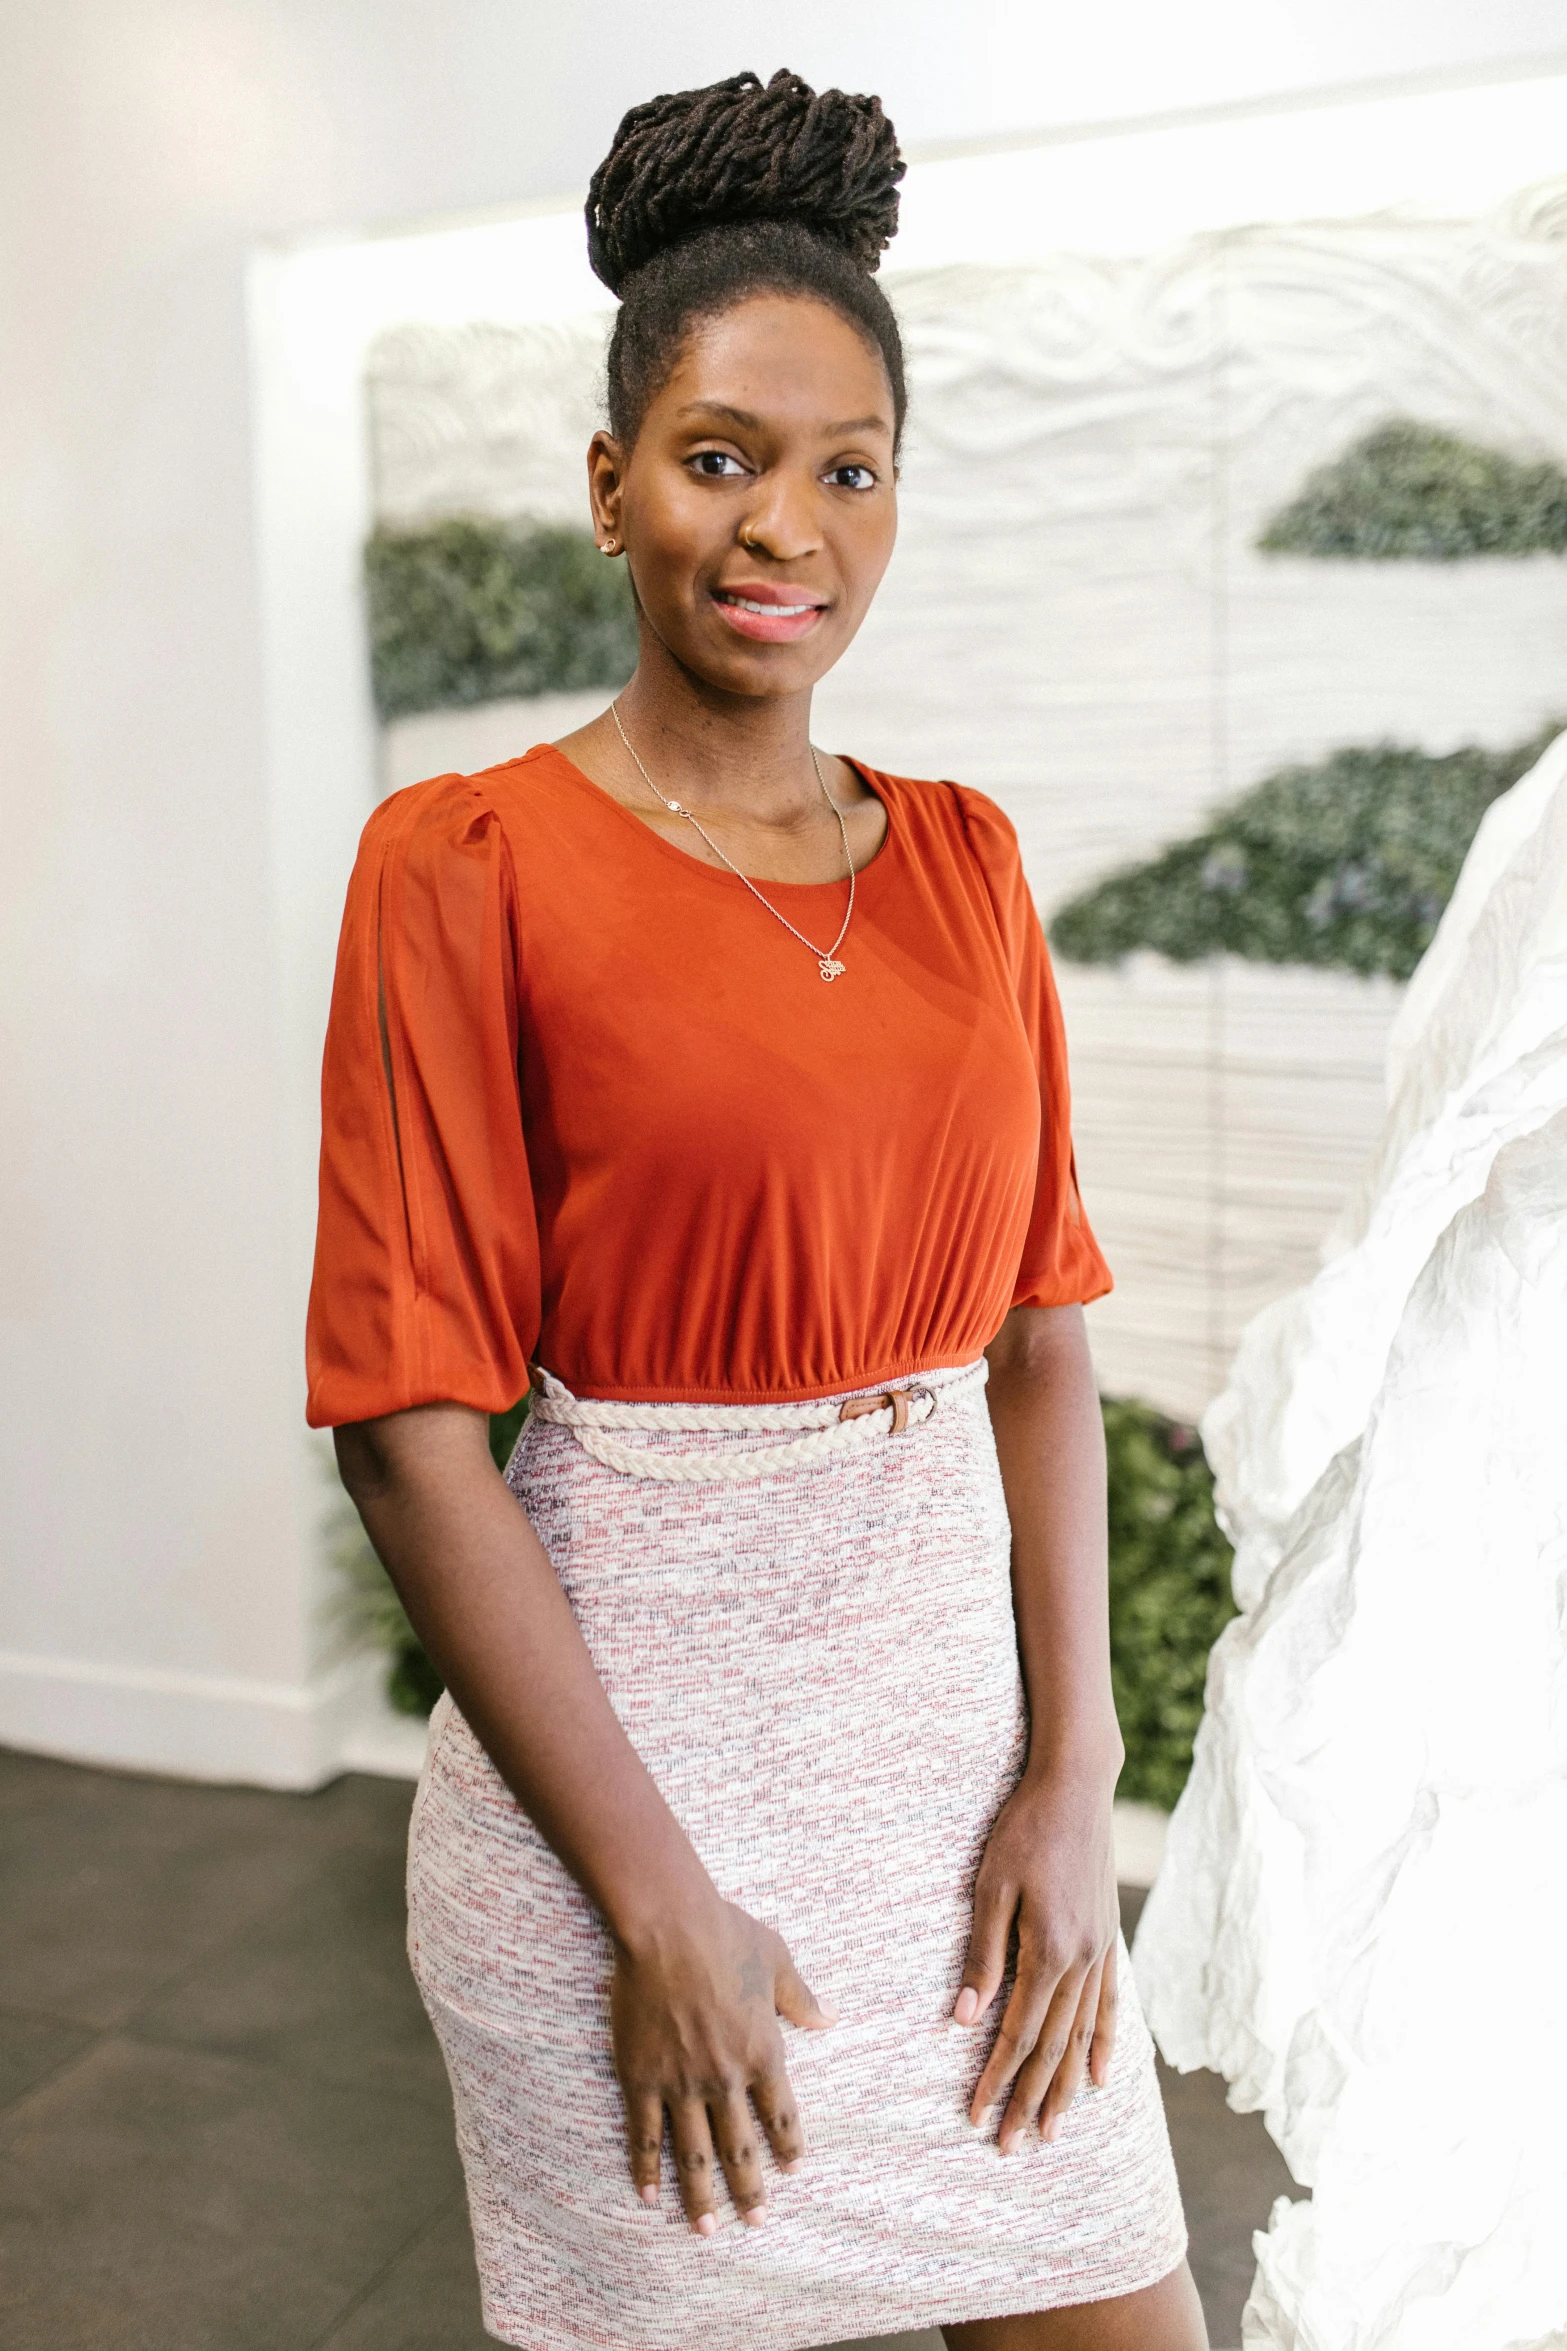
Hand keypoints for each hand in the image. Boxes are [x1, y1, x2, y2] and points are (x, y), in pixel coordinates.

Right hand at [610, 1894, 836, 2232]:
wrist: (668, 1926)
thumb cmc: (725, 1933)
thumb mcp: (776, 1959)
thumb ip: (801, 1998)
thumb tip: (829, 2021)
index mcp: (762, 2051)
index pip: (781, 2115)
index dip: (788, 2147)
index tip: (792, 2172)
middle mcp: (725, 2078)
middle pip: (740, 2148)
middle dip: (750, 2189)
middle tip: (756, 2222)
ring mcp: (681, 2083)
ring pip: (694, 2154)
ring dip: (701, 2197)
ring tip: (707, 2230)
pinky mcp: (641, 2079)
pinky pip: (645, 2135)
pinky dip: (646, 2170)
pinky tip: (649, 2197)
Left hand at [954, 1770, 1119, 2151]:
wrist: (1077, 1786)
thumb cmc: (1024, 1828)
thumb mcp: (991, 1885)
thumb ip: (983, 1954)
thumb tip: (964, 2019)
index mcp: (1048, 1951)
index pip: (1018, 2033)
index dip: (997, 2079)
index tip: (977, 2117)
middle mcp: (1081, 1960)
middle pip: (1053, 2047)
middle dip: (1030, 2099)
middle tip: (1012, 2147)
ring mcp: (1100, 1950)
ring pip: (1083, 2034)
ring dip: (1066, 2086)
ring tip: (1052, 2128)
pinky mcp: (1107, 1936)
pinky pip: (1109, 2003)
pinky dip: (1105, 2043)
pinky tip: (1101, 2074)